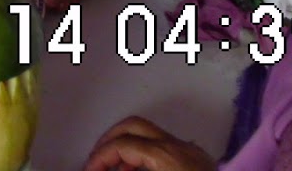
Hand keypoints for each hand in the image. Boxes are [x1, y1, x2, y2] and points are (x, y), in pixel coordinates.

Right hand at [83, 116, 216, 170]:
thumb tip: (103, 170)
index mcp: (165, 155)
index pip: (121, 145)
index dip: (98, 157)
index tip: (89, 170)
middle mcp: (179, 147)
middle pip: (135, 126)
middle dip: (110, 139)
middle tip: (97, 159)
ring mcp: (193, 153)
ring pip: (151, 134)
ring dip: (129, 146)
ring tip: (118, 169)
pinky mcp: (202, 163)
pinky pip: (167, 147)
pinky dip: (148, 154)